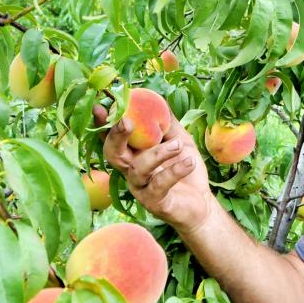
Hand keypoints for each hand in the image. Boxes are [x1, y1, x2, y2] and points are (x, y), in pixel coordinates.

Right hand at [98, 105, 214, 232]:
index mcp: (133, 154)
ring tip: (178, 145)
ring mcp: (140, 188)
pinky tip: (189, 162)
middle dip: (116, 136)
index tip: (100, 106)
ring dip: (157, 154)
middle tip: (126, 122)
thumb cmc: (186, 169)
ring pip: (138, 169)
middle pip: (112, 154)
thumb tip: (158, 100)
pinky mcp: (154, 202)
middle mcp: (131, 171)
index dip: (103, 123)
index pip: (112, 137)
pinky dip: (174, 171)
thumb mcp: (180, 140)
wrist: (202, 202)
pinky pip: (159, 184)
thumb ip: (168, 124)